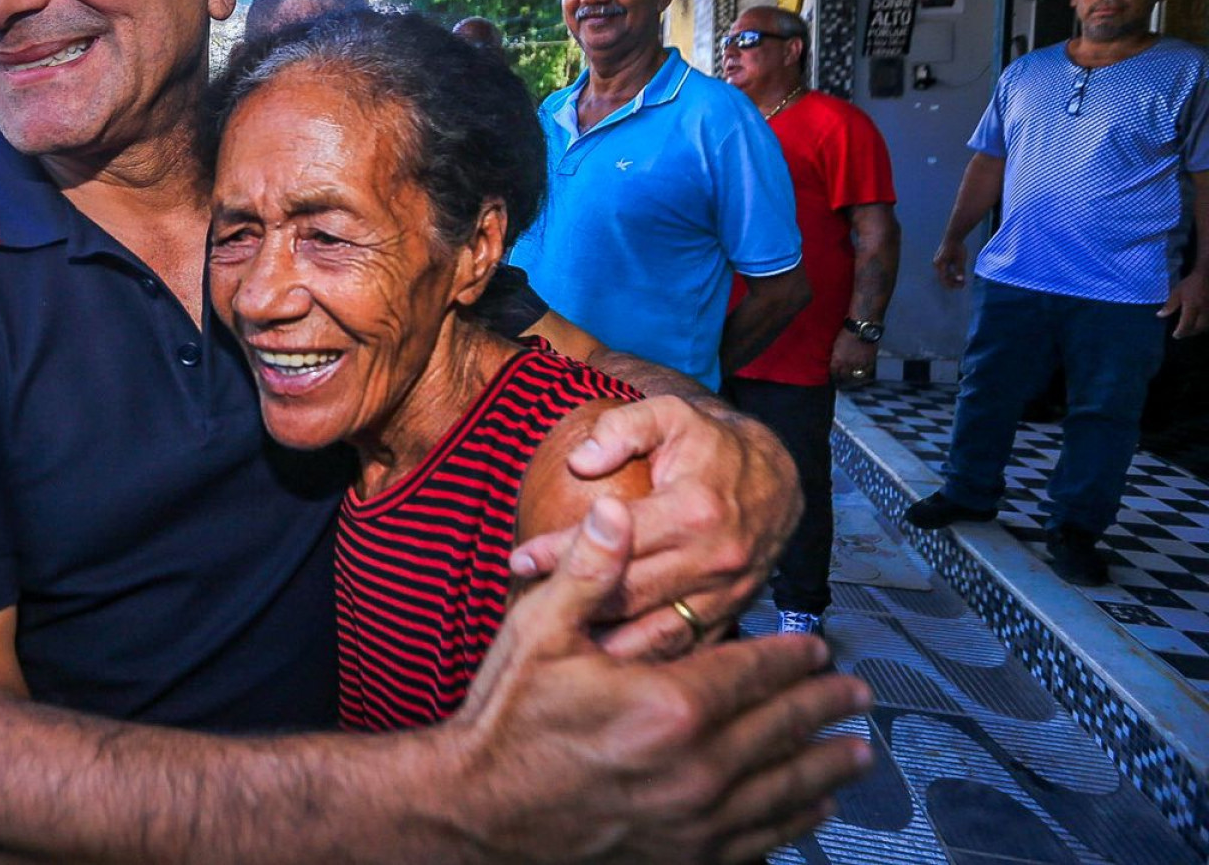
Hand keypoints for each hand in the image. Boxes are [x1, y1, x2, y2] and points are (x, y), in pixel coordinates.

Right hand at [451, 499, 873, 861]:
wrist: (480, 811)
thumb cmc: (507, 718)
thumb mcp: (539, 633)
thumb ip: (588, 571)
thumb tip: (618, 509)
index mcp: (670, 703)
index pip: (756, 671)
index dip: (794, 656)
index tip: (821, 647)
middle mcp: (698, 765)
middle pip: (783, 728)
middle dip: (825, 706)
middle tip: (857, 692)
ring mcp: (698, 819)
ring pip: (786, 787)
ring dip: (827, 765)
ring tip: (858, 751)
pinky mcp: (687, 855)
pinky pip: (761, 837)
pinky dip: (795, 819)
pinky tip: (813, 808)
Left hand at [511, 396, 800, 658]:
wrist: (778, 477)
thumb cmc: (712, 444)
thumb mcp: (670, 415)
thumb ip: (623, 428)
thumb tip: (580, 460)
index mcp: (695, 509)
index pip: (615, 537)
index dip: (561, 550)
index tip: (518, 562)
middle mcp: (715, 558)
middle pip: (630, 593)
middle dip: (572, 603)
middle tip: (523, 610)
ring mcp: (727, 593)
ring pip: (655, 632)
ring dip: (605, 645)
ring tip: (554, 650)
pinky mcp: (733, 614)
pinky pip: (685, 647)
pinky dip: (645, 662)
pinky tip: (604, 667)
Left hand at [829, 334, 878, 385]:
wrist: (862, 329)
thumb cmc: (846, 333)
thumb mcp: (836, 345)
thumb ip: (836, 355)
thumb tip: (835, 361)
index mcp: (837, 360)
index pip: (834, 372)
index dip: (834, 374)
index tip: (834, 375)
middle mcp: (847, 365)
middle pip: (844, 376)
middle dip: (842, 377)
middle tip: (842, 378)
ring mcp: (859, 364)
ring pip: (855, 375)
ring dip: (853, 377)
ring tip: (852, 378)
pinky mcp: (869, 362)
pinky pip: (866, 371)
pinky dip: (864, 373)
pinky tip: (863, 373)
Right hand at [932, 240, 966, 289]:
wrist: (953, 236)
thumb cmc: (958, 247)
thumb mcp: (961, 259)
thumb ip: (960, 270)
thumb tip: (960, 279)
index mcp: (940, 264)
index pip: (945, 279)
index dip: (954, 284)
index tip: (963, 285)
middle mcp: (936, 265)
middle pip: (943, 278)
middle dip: (953, 282)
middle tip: (963, 284)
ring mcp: (937, 263)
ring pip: (943, 275)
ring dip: (952, 279)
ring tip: (962, 280)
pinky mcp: (939, 261)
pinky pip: (944, 271)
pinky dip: (950, 274)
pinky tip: (958, 274)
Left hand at [1158, 270, 1207, 338]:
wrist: (1208, 276)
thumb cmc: (1191, 283)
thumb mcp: (1177, 292)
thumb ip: (1169, 305)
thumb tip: (1160, 315)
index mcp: (1193, 308)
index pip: (1186, 326)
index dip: (1180, 332)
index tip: (1175, 335)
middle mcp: (1204, 312)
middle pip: (1198, 329)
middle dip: (1189, 333)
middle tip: (1182, 333)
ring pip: (1206, 327)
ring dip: (1197, 330)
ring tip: (1190, 330)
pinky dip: (1204, 325)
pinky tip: (1199, 323)